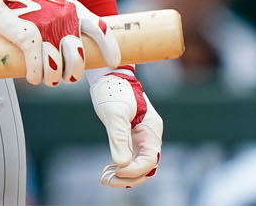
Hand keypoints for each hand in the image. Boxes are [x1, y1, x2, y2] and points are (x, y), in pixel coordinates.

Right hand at [0, 0, 120, 85]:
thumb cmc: (33, 3)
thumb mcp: (59, 6)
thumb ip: (73, 24)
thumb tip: (82, 52)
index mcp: (75, 11)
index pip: (100, 30)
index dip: (110, 49)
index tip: (112, 63)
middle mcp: (64, 20)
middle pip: (77, 60)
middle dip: (72, 74)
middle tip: (66, 76)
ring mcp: (46, 28)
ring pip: (55, 69)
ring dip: (51, 79)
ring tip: (47, 78)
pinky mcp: (26, 35)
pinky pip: (36, 68)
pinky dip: (35, 76)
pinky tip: (33, 76)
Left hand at [89, 67, 162, 187]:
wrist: (109, 75)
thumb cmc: (113, 89)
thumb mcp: (114, 112)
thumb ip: (119, 137)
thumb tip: (121, 163)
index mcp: (151, 129)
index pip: (150, 159)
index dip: (135, 169)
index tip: (117, 171)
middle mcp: (149, 136)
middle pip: (146, 167)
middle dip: (129, 177)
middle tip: (106, 180)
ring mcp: (141, 138)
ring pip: (138, 165)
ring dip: (123, 175)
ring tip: (104, 177)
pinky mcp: (131, 138)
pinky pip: (130, 159)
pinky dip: (120, 167)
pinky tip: (107, 170)